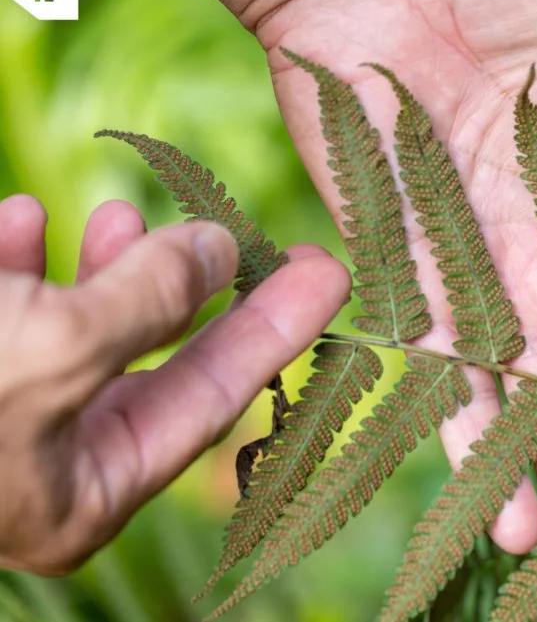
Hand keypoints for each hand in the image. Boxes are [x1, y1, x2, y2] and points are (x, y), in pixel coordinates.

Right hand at [0, 195, 348, 574]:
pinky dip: (18, 262)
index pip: (216, 398)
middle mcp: (49, 466)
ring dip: (101, 268)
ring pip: (78, 331)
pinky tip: (23, 218)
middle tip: (259, 235)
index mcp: (86, 496)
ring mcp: (0, 418)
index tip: (330, 273)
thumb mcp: (54, 351)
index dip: (276, 328)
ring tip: (120, 214)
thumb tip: (220, 251)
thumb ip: (147, 302)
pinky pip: (3, 310)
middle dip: (200, 290)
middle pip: (155, 363)